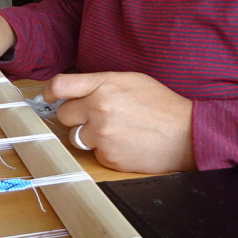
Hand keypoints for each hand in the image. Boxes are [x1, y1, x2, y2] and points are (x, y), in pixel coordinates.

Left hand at [45, 71, 193, 173]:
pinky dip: (105, 151)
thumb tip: (76, 91)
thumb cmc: (161, 105)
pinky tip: (125, 145)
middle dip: (75, 116)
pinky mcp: (108, 156)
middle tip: (95, 117)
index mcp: (104, 84)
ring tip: (114, 132)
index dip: (50, 92)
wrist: (187, 134)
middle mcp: (99, 108)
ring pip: (76, 137)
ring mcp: (102, 134)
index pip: (60, 85)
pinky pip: (94, 153)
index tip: (50, 97)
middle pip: (64, 114)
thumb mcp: (131, 81)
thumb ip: (101, 84)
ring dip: (89, 135)